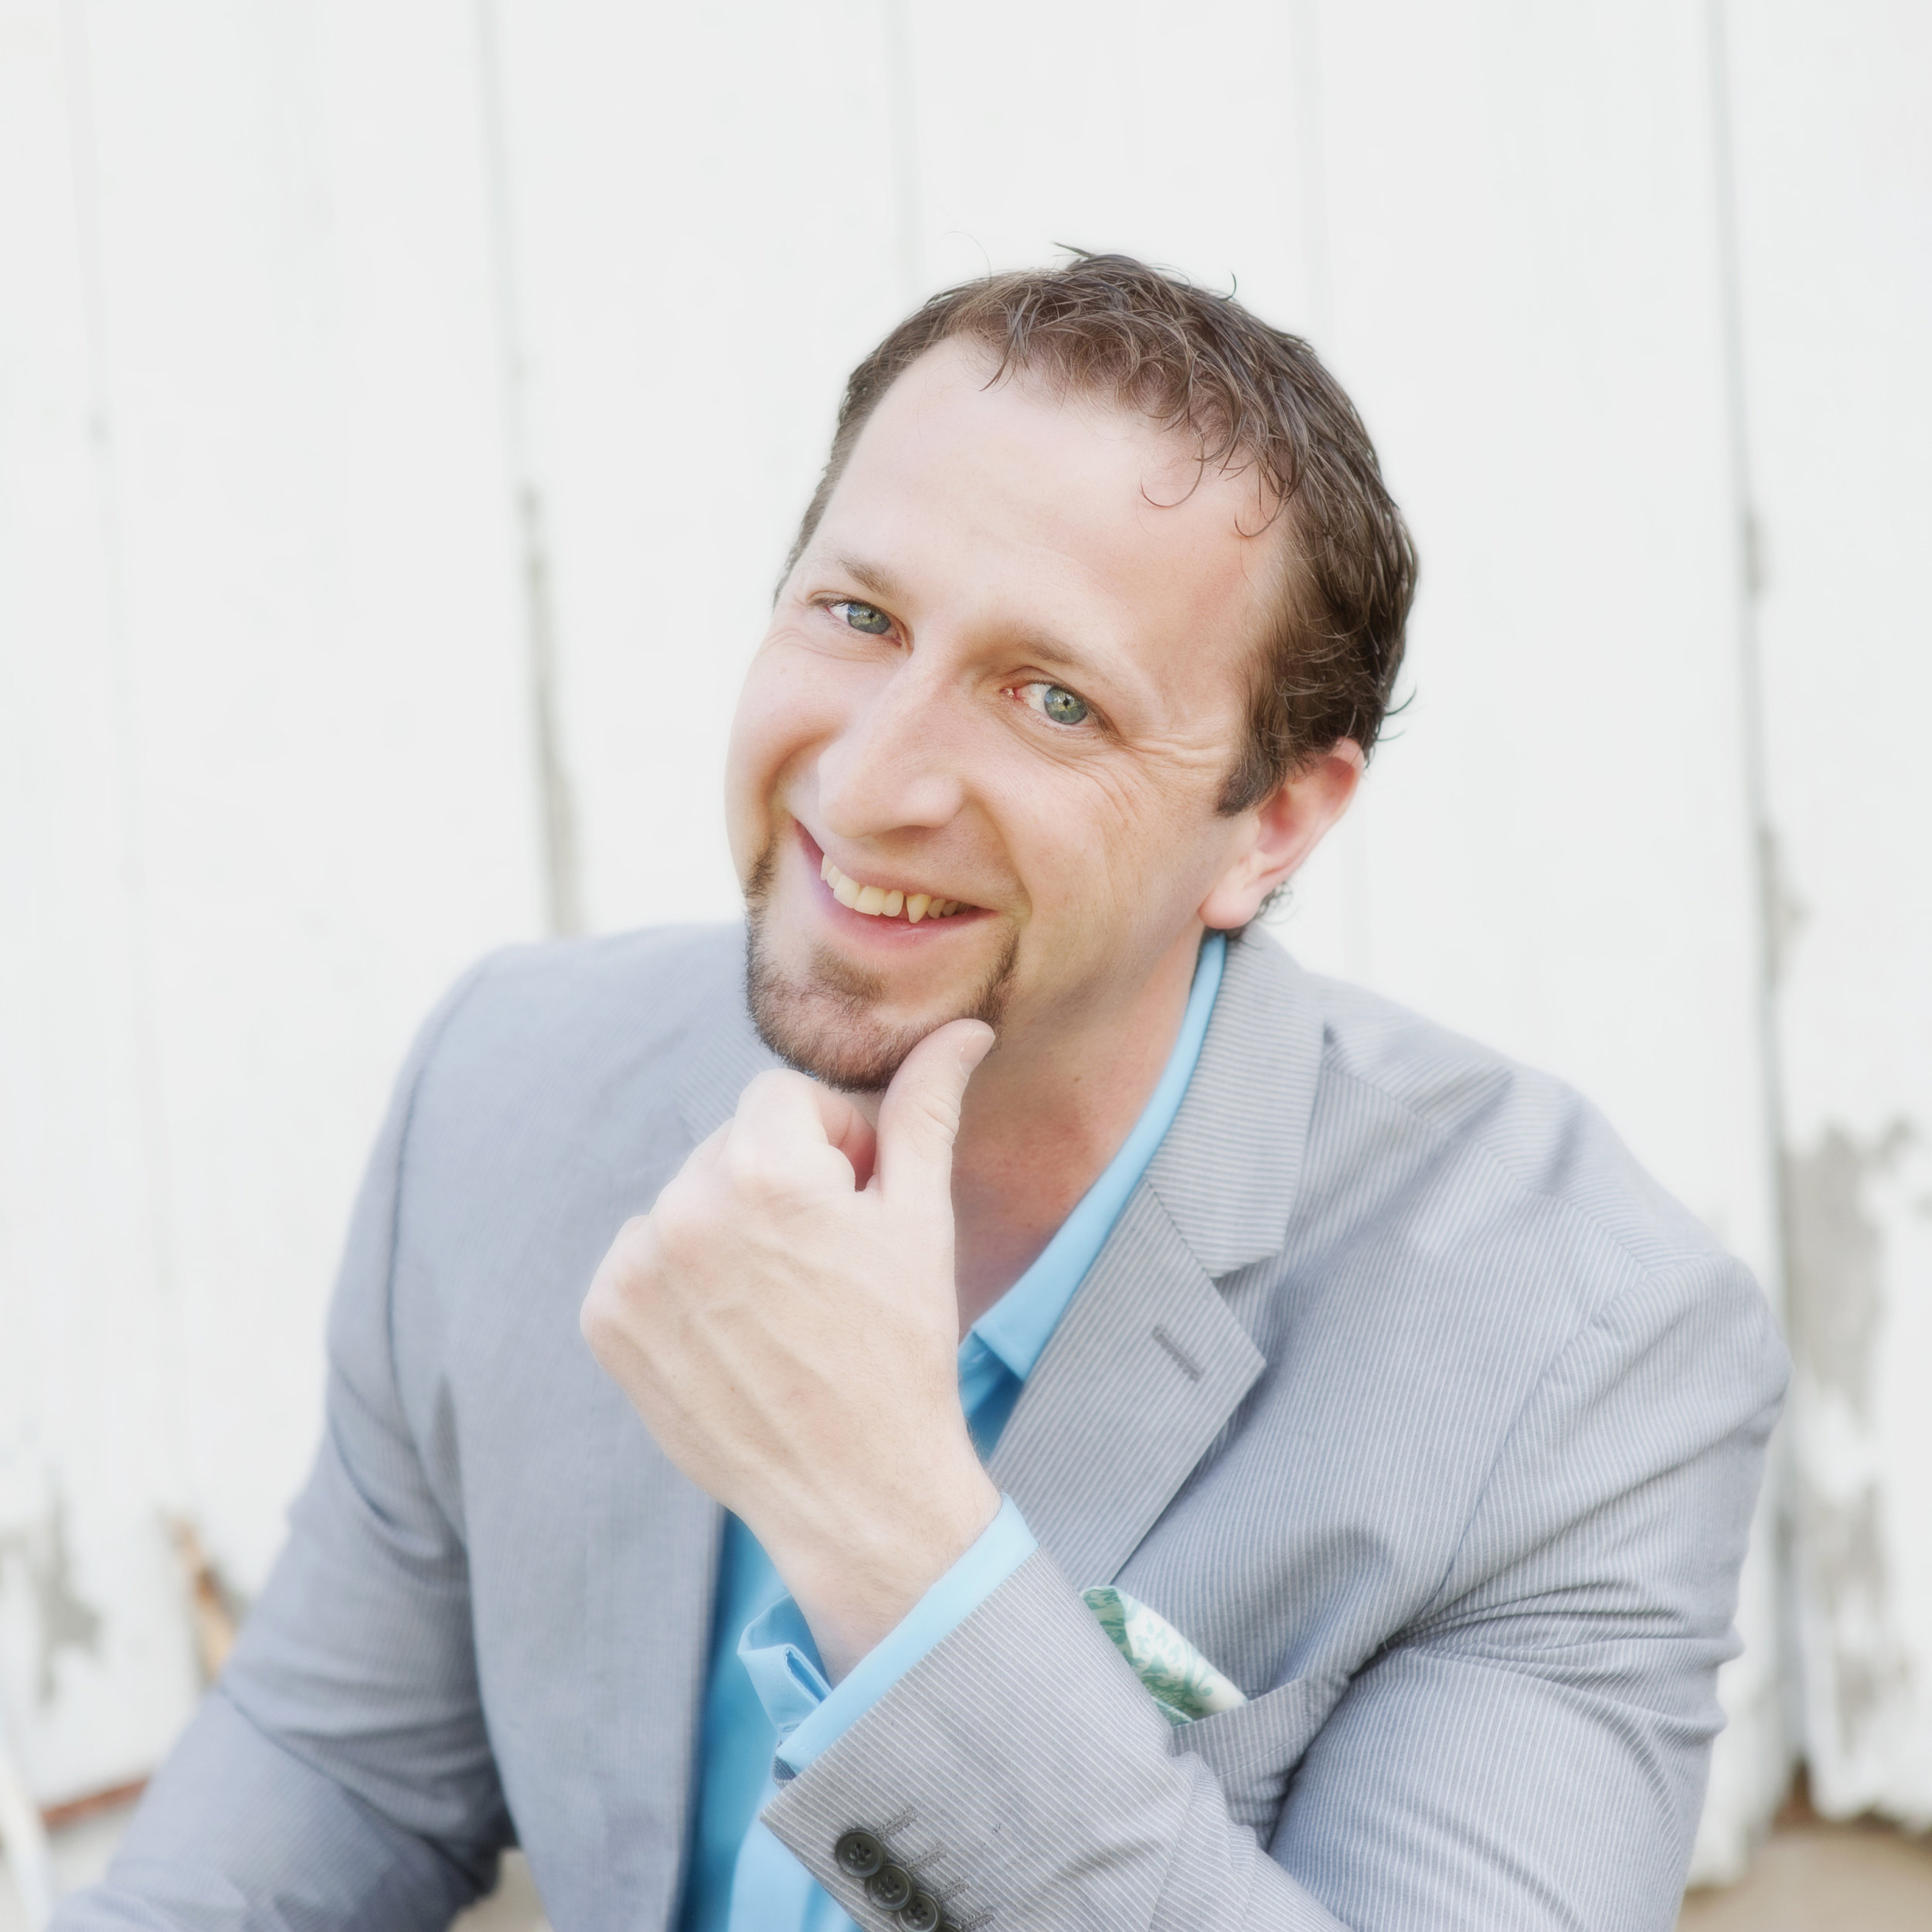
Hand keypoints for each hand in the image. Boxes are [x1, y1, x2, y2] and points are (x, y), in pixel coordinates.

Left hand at [580, 1019, 1000, 1677]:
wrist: (855, 1490)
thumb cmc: (901, 1348)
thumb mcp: (921, 1219)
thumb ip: (926, 1108)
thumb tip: (964, 1029)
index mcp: (765, 1169)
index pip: (783, 1099)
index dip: (832, 1144)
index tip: (857, 1206)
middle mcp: (684, 1208)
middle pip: (732, 1146)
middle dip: (780, 1183)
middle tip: (826, 1264)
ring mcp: (636, 1269)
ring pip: (687, 1200)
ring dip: (727, 1229)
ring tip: (780, 1303)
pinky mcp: (606, 1321)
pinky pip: (642, 1258)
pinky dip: (680, 1280)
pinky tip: (732, 1329)